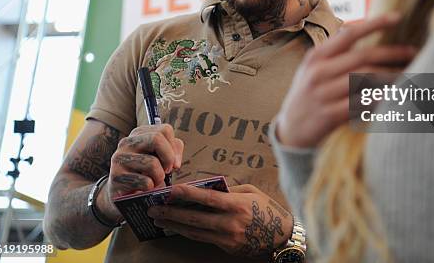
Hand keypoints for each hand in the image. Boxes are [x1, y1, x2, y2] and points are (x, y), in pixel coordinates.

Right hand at [98, 124, 183, 221]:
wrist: (123, 196)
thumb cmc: (147, 173)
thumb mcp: (161, 157)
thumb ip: (174, 150)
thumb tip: (175, 163)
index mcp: (139, 134)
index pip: (165, 130)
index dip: (174, 147)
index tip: (173, 161)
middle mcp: (126, 142)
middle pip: (156, 139)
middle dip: (168, 158)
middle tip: (167, 170)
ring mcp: (119, 158)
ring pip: (152, 163)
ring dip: (159, 177)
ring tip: (155, 181)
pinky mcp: (116, 177)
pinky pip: (145, 182)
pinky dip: (150, 188)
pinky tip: (144, 189)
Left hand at [147, 183, 292, 256]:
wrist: (281, 235)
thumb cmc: (266, 208)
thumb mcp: (251, 192)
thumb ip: (229, 190)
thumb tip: (207, 187)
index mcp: (237, 204)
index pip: (207, 199)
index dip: (187, 194)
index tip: (170, 190)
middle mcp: (230, 222)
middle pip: (195, 218)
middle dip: (172, 213)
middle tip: (153, 208)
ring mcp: (227, 237)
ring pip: (195, 231)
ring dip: (174, 225)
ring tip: (158, 219)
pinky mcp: (226, 246)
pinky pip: (202, 238)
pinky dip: (187, 232)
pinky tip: (175, 228)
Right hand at [275, 13, 416, 147]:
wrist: (290, 131)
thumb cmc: (309, 94)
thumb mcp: (313, 68)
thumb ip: (335, 51)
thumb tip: (362, 28)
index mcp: (317, 56)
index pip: (349, 34)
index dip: (375, 24)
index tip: (398, 16)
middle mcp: (319, 72)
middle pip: (363, 58)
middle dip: (393, 53)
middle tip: (413, 52)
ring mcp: (323, 94)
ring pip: (366, 80)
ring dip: (393, 77)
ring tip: (410, 74)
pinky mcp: (329, 115)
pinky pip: (362, 104)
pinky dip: (381, 98)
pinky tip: (396, 96)